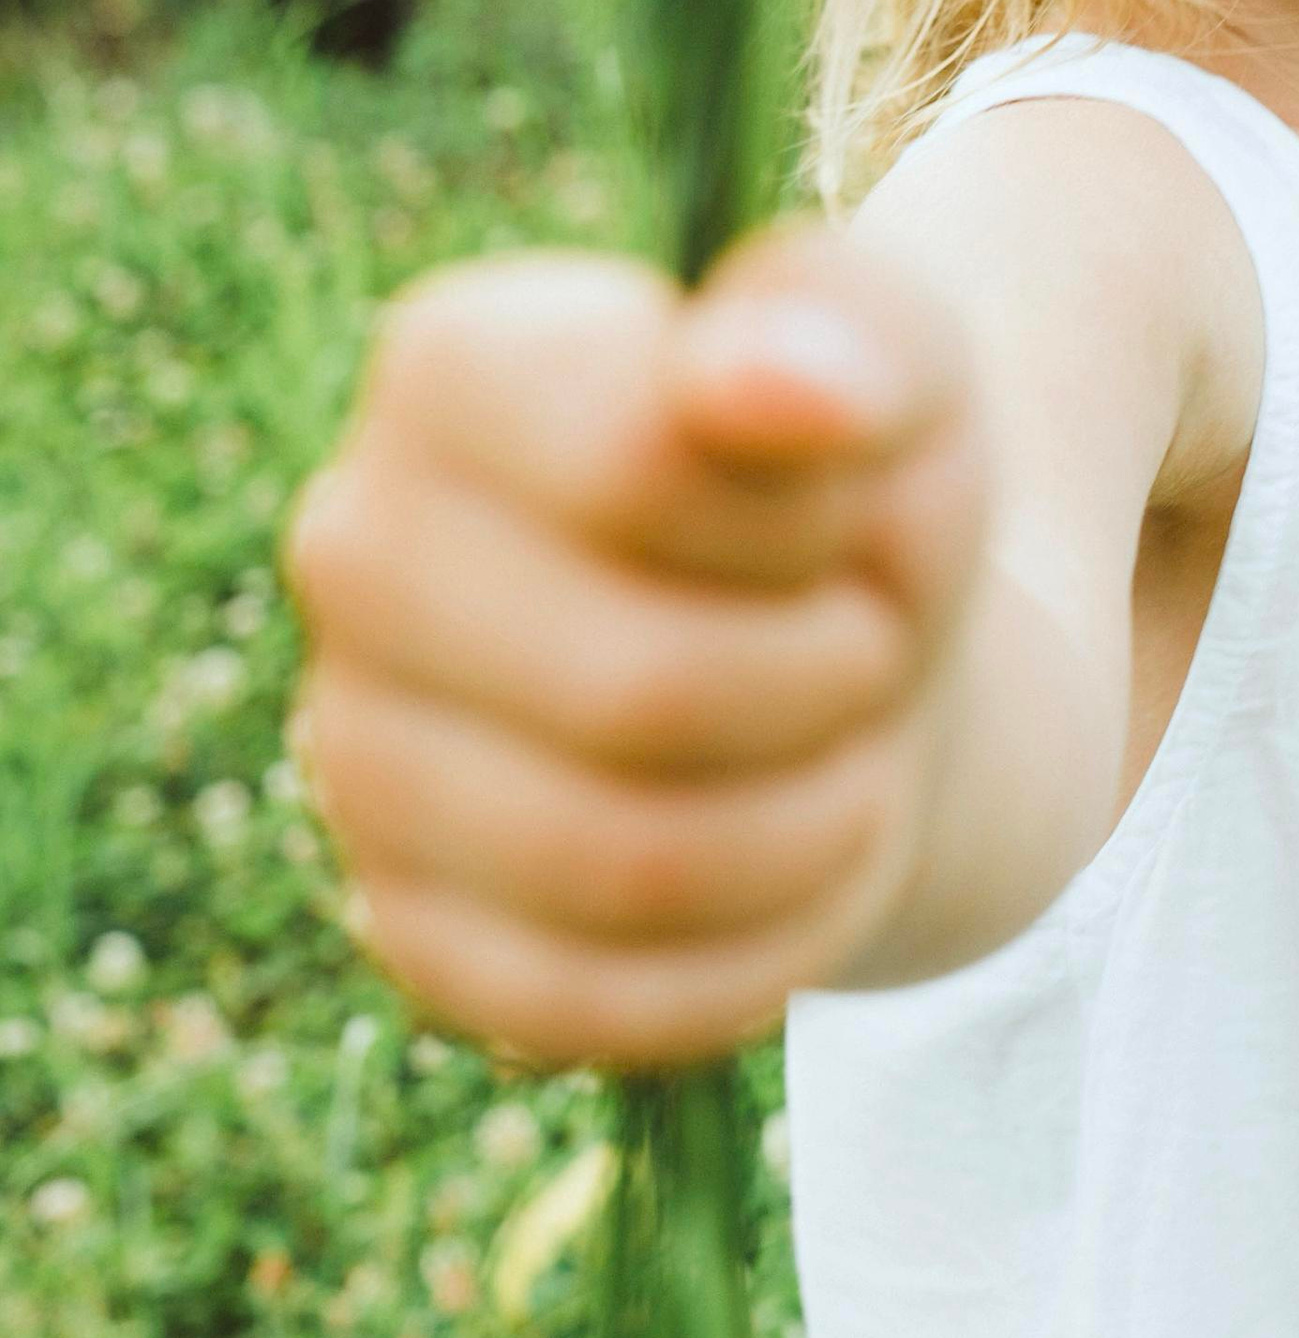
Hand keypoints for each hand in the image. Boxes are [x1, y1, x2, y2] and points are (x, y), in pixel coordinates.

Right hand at [284, 223, 982, 1070]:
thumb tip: (763, 382)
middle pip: (634, 690)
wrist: (849, 664)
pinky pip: (595, 1004)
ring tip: (847, 753)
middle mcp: (356, 551)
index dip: (802, 524)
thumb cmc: (852, 486)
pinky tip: (791, 863)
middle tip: (871, 649)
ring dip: (814, 823)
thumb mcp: (904, 367)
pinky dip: (757, 950)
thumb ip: (852, 334)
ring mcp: (359, 750)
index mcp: (450, 368)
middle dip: (829, 687)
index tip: (850, 509)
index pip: (629, 473)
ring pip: (621, 863)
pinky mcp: (410, 927)